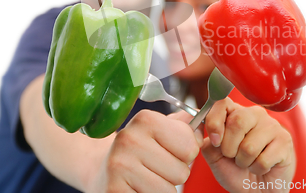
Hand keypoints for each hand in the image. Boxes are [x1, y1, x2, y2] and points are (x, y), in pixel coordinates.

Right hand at [87, 110, 202, 192]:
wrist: (101, 170)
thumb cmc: (140, 151)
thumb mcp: (159, 130)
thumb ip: (184, 125)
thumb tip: (205, 125)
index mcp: (145, 120)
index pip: (191, 147)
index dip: (186, 154)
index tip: (170, 151)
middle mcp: (129, 139)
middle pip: (182, 172)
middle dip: (174, 174)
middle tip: (155, 168)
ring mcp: (119, 166)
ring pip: (168, 191)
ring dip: (163, 189)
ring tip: (146, 179)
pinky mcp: (114, 190)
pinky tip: (137, 189)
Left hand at [202, 98, 295, 192]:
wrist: (256, 189)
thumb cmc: (236, 170)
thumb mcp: (215, 156)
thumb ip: (209, 141)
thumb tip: (207, 132)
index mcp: (235, 112)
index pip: (222, 103)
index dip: (215, 121)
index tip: (215, 141)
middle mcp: (255, 114)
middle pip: (236, 122)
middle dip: (229, 148)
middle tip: (233, 156)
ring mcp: (272, 126)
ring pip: (249, 145)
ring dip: (244, 162)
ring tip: (248, 162)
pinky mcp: (285, 141)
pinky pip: (263, 160)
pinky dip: (257, 169)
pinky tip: (262, 166)